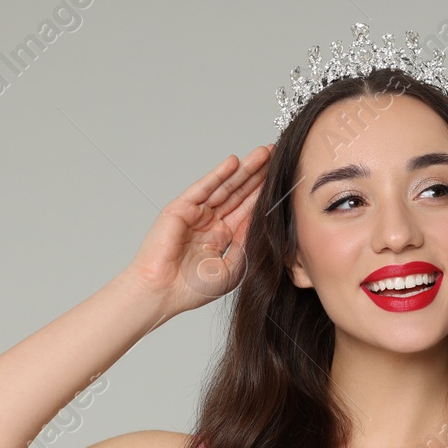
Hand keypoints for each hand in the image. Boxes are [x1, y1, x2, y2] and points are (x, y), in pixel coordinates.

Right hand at [120, 144, 273, 312]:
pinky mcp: (180, 209)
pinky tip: (235, 162)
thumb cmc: (192, 289)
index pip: (248, 210)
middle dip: (258, 174)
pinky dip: (218, 175)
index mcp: (223, 237)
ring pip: (225, 187)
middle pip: (239, 193)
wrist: (162, 295)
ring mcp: (195, 214)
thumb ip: (247, 243)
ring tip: (263, 153)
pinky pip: (203, 188)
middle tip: (278, 155)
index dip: (264, 194)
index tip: (284, 179)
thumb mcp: (233, 268)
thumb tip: (264, 219)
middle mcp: (210, 222)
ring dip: (244, 169)